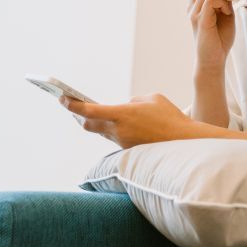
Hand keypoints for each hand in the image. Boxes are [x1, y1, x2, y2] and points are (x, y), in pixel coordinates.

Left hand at [60, 93, 197, 148]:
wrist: (185, 142)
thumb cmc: (170, 117)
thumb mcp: (152, 99)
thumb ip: (133, 101)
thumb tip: (124, 108)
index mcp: (121, 114)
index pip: (88, 110)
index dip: (71, 104)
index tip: (61, 98)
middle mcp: (118, 130)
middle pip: (87, 125)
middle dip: (77, 115)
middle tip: (70, 106)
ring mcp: (122, 141)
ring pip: (101, 132)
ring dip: (96, 123)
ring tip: (89, 113)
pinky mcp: (129, 149)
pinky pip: (115, 137)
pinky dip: (112, 130)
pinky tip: (115, 124)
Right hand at [185, 0, 235, 69]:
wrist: (214, 59)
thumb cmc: (220, 37)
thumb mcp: (223, 14)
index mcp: (195, 4)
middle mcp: (191, 6)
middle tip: (226, 1)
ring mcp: (194, 13)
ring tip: (226, 9)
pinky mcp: (201, 21)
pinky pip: (209, 1)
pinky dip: (221, 4)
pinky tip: (227, 13)